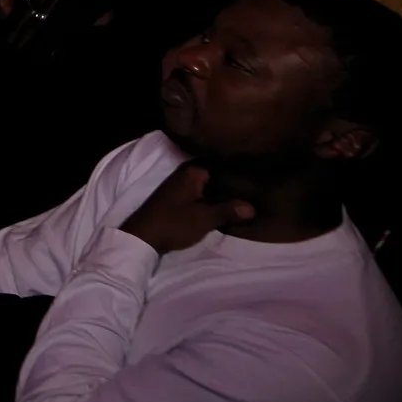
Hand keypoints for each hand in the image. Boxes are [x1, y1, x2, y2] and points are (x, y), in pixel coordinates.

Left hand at [121, 161, 253, 253]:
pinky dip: (211, 199)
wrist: (143, 236)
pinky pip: (200, 194)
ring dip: (222, 193)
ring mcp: (179, 185)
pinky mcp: (176, 198)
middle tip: (256, 189)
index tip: (258, 176)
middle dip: (232, 183)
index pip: (221, 164)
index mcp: (192, 171)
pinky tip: (225, 206)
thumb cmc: (174, 223)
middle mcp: (185, 173)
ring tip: (247, 198)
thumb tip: (252, 207)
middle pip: (214, 175)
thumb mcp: (204, 218)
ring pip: (207, 186)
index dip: (239, 171)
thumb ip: (228, 210)